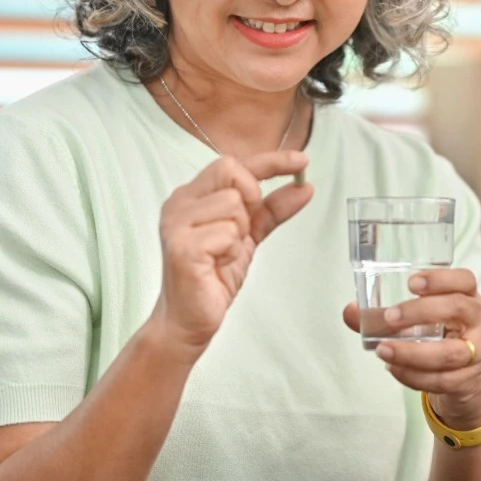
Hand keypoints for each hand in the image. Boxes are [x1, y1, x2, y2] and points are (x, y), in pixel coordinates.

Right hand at [151, 150, 311, 353]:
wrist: (188, 320)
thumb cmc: (212, 276)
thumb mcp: (248, 236)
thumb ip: (272, 209)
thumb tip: (304, 187)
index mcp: (192, 196)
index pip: (234, 164)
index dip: (271, 160)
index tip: (301, 161)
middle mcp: (179, 202)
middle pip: (231, 171)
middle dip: (250, 198)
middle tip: (243, 230)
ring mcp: (177, 223)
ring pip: (233, 205)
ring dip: (240, 234)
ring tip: (223, 255)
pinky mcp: (182, 247)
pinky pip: (228, 234)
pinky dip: (232, 252)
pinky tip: (217, 265)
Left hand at [341, 269, 480, 428]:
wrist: (465, 382)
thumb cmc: (440, 340)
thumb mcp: (419, 323)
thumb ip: (383, 316)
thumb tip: (350, 311)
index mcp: (468, 298)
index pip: (464, 281)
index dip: (441, 279)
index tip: (412, 283)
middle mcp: (479, 321)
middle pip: (458, 309)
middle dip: (421, 312)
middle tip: (390, 317)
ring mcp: (478, 352)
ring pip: (450, 352)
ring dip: (412, 352)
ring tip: (383, 350)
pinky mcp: (469, 380)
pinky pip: (442, 380)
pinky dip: (414, 376)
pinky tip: (394, 369)